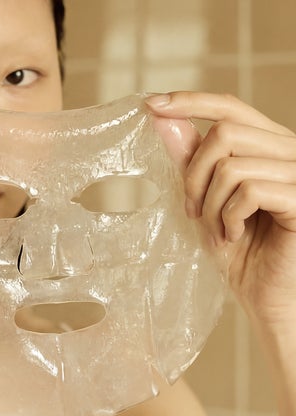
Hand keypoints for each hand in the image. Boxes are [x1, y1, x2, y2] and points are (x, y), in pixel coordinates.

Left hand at [146, 91, 295, 327]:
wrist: (267, 296)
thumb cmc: (239, 251)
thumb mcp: (205, 202)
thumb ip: (191, 162)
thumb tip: (163, 120)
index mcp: (267, 147)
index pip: (230, 108)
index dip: (191, 101)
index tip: (151, 105)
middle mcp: (288, 151)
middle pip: (225, 133)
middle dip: (194, 176)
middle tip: (192, 212)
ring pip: (233, 165)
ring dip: (210, 205)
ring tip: (216, 232)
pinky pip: (250, 190)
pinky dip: (229, 218)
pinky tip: (232, 236)